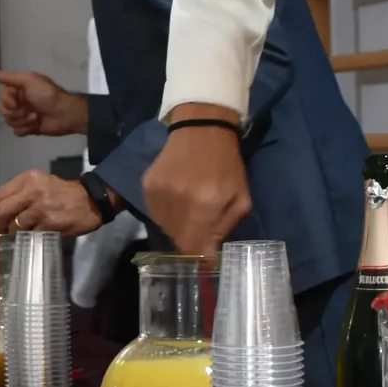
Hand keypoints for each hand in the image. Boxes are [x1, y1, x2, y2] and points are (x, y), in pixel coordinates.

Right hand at [0, 71, 87, 138]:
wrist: (64, 113)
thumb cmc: (47, 95)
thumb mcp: (29, 80)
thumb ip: (10, 77)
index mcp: (18, 90)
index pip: (1, 97)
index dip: (6, 102)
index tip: (16, 102)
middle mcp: (19, 102)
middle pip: (3, 111)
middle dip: (15, 113)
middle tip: (28, 110)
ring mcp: (23, 116)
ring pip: (9, 122)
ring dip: (23, 121)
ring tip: (35, 117)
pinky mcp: (28, 128)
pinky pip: (17, 131)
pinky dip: (26, 129)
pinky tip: (36, 125)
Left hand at [0, 169, 101, 236]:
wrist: (92, 201)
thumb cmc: (63, 194)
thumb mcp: (40, 185)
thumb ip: (21, 195)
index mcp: (27, 179)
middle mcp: (32, 189)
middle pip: (0, 210)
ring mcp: (41, 206)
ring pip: (13, 224)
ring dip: (9, 234)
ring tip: (11, 238)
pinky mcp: (49, 221)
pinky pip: (29, 233)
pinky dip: (25, 238)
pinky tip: (27, 239)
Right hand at [141, 111, 249, 255]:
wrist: (201, 130)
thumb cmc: (227, 165)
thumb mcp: (240, 199)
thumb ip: (224, 229)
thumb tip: (208, 255)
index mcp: (204, 206)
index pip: (193, 247)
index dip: (198, 256)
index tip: (205, 255)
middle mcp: (178, 202)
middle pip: (177, 239)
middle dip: (190, 238)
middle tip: (200, 224)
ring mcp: (159, 193)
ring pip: (164, 227)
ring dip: (177, 225)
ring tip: (188, 208)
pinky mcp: (147, 186)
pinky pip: (154, 212)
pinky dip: (166, 212)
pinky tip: (177, 197)